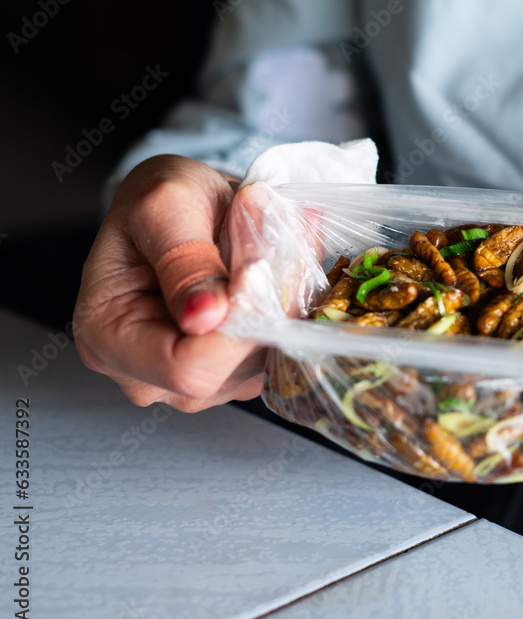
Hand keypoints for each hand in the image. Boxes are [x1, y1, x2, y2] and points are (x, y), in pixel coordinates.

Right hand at [74, 155, 265, 411]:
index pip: (187, 367)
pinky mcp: (232, 374)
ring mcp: (191, 384)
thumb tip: (208, 317)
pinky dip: (285, 311)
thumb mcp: (165, 207)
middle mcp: (146, 375)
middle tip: (270, 245)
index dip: (235, 322)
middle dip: (263, 307)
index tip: (259, 266)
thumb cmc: (160, 200)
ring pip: (261, 360)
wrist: (181, 206)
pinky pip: (275, 352)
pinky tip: (273, 273)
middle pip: (229, 368)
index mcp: (107, 339)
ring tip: (268, 251)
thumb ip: (187, 261)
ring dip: (281, 304)